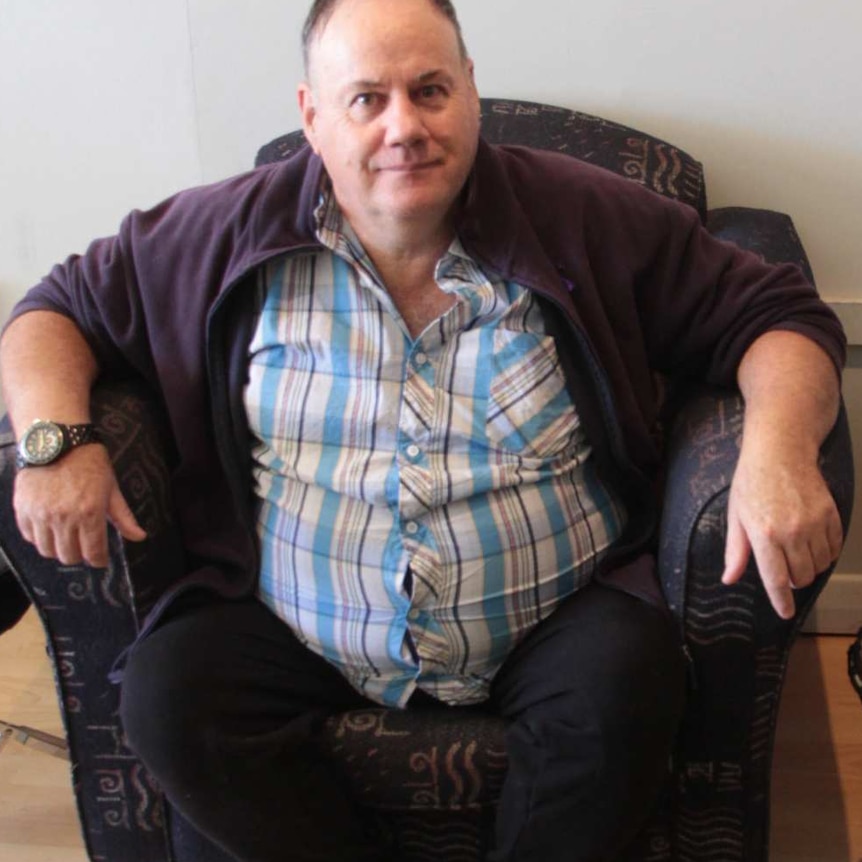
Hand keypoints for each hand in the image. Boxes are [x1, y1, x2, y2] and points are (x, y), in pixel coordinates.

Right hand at [13, 443, 146, 567]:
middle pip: (69, 556)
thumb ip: (124, 517)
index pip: (94, 552)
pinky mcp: (22, 509)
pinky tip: (49, 528)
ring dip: (58, 549)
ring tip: (66, 538)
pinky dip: (39, 538)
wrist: (58, 440)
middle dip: (80, 556)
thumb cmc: (88, 462)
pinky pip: (29, 537)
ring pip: (48, 551)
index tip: (100, 559)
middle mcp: (63, 518)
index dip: (99, 560)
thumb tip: (139, 536)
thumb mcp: (111, 488)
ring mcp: (40, 514)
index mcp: (89, 513)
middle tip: (84, 546)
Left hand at [722, 443, 842, 618]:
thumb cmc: (751, 483)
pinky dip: (826, 553)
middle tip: (784, 570)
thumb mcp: (736, 516)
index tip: (784, 613)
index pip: (775, 579)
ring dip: (809, 567)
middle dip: (793, 581)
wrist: (780, 452)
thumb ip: (735, 551)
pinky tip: (813, 545)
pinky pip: (834, 548)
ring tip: (796, 554)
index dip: (780, 601)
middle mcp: (791, 532)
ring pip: (820, 565)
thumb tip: (729, 579)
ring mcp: (814, 523)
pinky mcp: (831, 514)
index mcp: (763, 534)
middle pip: (801, 577)